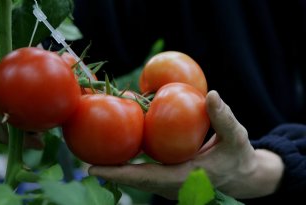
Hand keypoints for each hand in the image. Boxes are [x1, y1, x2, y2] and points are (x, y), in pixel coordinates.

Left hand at [88, 90, 283, 199]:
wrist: (244, 177)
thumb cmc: (239, 158)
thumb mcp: (237, 138)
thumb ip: (224, 118)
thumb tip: (210, 94)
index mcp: (183, 178)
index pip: (145, 178)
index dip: (119, 174)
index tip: (93, 169)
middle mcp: (171, 185)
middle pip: (134, 180)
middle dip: (110, 171)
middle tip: (84, 159)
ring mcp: (169, 183)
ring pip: (138, 176)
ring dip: (118, 167)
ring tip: (95, 153)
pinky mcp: (170, 177)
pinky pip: (146, 171)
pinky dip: (131, 163)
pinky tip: (122, 148)